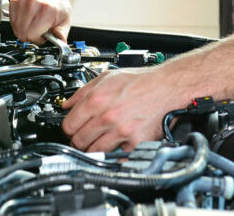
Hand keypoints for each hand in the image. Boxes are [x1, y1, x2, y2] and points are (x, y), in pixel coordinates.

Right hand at [8, 0, 71, 43]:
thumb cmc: (59, 6)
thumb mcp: (65, 21)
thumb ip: (61, 34)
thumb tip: (60, 43)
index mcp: (45, 10)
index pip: (31, 35)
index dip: (37, 39)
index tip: (43, 36)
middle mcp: (32, 4)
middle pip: (21, 32)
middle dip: (30, 36)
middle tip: (38, 30)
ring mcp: (22, 1)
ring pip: (15, 27)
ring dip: (23, 29)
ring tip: (34, 24)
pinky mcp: (15, 1)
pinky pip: (11, 20)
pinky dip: (18, 23)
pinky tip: (27, 19)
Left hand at [61, 67, 182, 151]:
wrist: (166, 87)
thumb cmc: (139, 81)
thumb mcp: (107, 77)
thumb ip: (83, 91)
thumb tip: (66, 104)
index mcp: (96, 100)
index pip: (68, 126)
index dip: (69, 129)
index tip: (73, 129)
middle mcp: (106, 117)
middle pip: (78, 142)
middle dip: (79, 141)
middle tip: (85, 138)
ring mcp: (121, 131)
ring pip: (94, 152)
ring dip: (95, 149)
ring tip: (101, 141)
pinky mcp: (135, 142)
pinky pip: (116, 157)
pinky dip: (114, 154)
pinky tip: (116, 145)